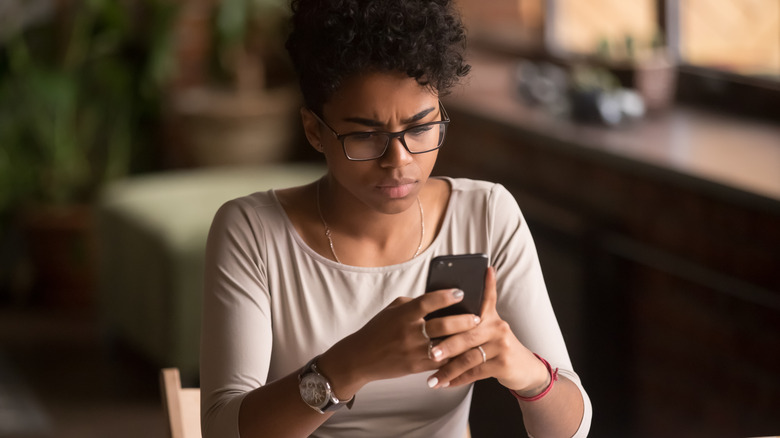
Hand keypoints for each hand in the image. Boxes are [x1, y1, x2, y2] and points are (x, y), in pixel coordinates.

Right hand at [318, 287, 480, 398]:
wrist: (360, 358)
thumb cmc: (378, 330)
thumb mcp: (392, 310)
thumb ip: (413, 304)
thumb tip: (438, 299)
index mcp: (403, 314)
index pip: (428, 301)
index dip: (446, 296)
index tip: (461, 292)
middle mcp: (409, 332)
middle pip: (442, 325)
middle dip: (463, 321)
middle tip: (478, 317)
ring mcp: (413, 351)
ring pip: (445, 346)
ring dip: (463, 341)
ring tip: (476, 335)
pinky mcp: (415, 367)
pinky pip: (440, 362)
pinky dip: (454, 357)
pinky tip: (465, 353)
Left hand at [424, 267, 548, 392]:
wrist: (523, 368)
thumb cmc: (496, 347)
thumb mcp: (488, 329)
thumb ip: (469, 321)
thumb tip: (441, 312)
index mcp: (490, 316)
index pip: (487, 296)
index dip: (486, 283)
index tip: (484, 269)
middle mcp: (498, 327)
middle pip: (467, 334)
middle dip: (446, 345)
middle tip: (429, 353)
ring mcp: (502, 345)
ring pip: (469, 357)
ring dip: (448, 369)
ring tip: (432, 378)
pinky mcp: (503, 363)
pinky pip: (476, 372)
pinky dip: (459, 379)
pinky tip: (445, 384)